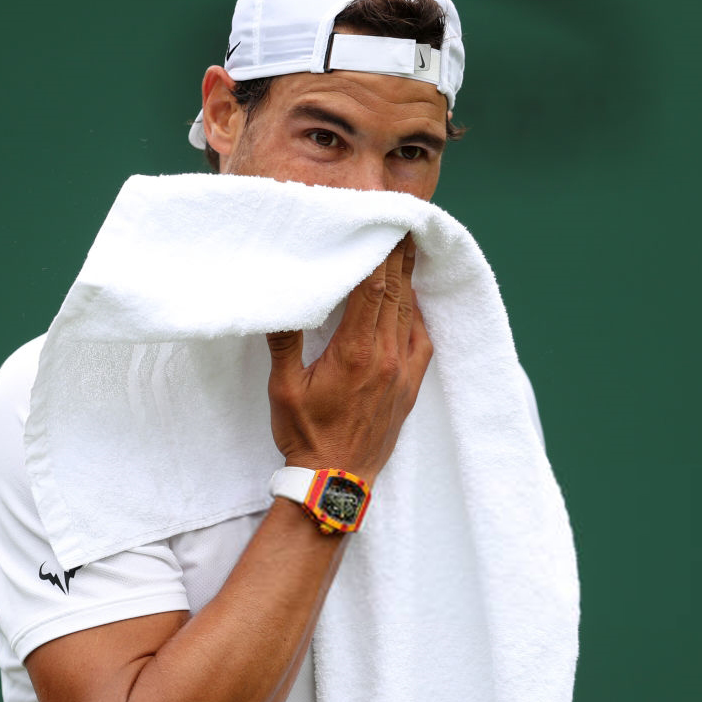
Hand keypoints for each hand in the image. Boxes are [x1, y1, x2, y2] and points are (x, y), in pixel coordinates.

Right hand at [266, 235, 432, 484]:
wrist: (337, 481)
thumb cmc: (307, 436)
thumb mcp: (284, 388)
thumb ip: (284, 341)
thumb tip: (280, 299)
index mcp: (356, 352)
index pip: (373, 287)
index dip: (379, 251)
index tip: (382, 222)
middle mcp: (387, 356)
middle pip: (396, 291)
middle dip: (397, 254)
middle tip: (401, 220)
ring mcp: (403, 370)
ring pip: (410, 311)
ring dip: (408, 277)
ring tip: (408, 247)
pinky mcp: (410, 384)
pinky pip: (421, 338)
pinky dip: (417, 311)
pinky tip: (412, 298)